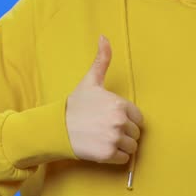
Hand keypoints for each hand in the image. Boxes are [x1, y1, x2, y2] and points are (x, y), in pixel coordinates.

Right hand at [65, 35, 144, 164]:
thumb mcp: (91, 81)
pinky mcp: (107, 154)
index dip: (127, 120)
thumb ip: (102, 60)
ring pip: (132, 147)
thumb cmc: (76, 104)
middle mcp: (119, 121)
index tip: (112, 119)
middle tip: (106, 130)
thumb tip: (104, 36)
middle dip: (124, 133)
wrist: (57, 127)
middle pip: (136, 133)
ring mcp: (114, 138)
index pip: (138, 118)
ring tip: (105, 139)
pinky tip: (103, 148)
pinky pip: (124, 159)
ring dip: (121, 146)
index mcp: (120, 104)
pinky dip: (116, 157)